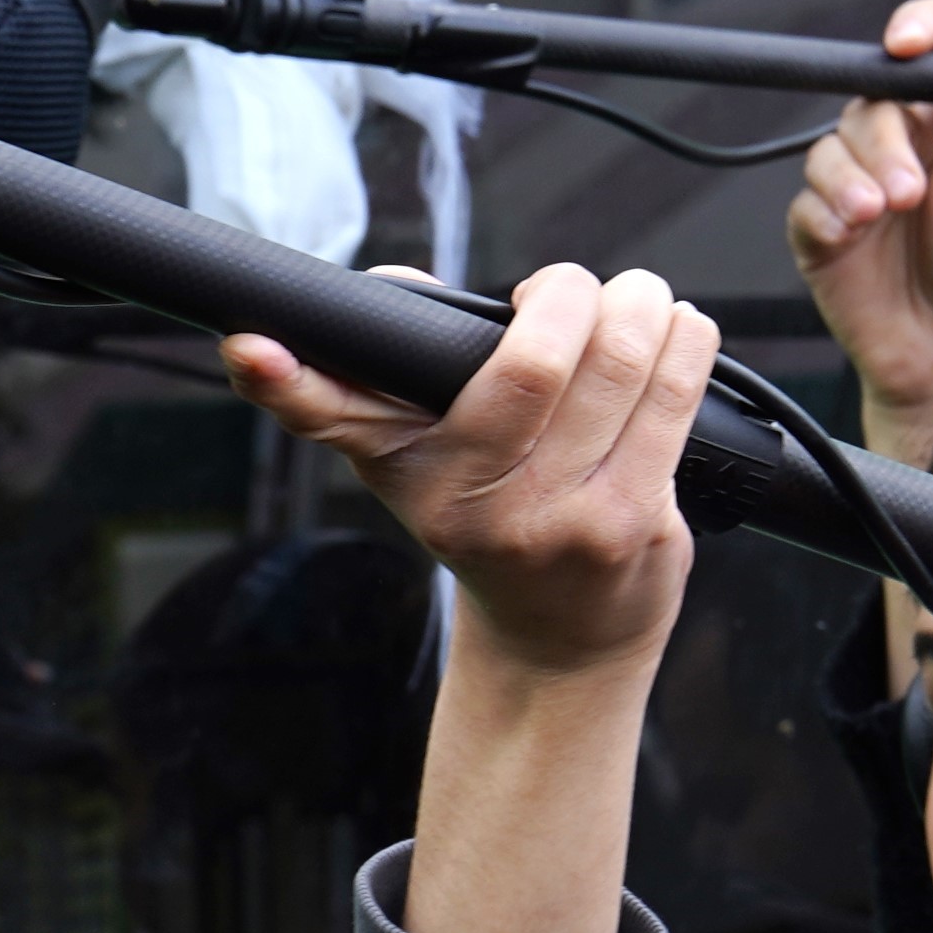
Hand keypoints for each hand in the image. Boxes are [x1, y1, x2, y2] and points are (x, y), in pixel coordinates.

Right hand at [225, 265, 717, 682]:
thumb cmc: (486, 523)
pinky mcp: (634, 522)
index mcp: (406, 469)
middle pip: (532, 362)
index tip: (248, 346)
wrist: (555, 640)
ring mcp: (558, 517)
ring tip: (634, 301)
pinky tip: (674, 334)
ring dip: (641, 304)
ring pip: (621, 362)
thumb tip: (367, 297)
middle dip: (567, 294)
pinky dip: (685, 341)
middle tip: (567, 291)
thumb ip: (383, 378)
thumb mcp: (412, 461)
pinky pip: (676, 397)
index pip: (331, 414)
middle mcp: (472, 500)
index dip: (283, 379)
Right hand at [785, 0, 932, 464]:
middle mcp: (902, 149)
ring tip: (881, 215)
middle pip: (869, 102)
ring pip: (828, 149)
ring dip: (851, 178)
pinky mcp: (822, 235)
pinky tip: (850, 235)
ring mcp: (858, 191)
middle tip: (909, 190)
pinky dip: (824, 214)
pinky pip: (805, 205)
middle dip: (884, 141)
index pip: (932, 48)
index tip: (908, 41)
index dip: (916, 28)